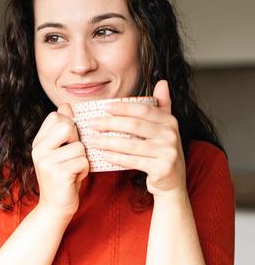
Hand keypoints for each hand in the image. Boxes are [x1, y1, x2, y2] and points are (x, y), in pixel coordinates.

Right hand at [31, 103, 89, 217]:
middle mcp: (38, 149)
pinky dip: (84, 170)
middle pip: (67, 126)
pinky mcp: (58, 173)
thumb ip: (63, 129)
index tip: (68, 142)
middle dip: (77, 140)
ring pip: (79, 146)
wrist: (55, 207)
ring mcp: (46, 161)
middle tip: (71, 156)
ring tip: (73, 170)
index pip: (57, 116)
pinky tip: (75, 177)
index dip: (69, 126)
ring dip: (83, 159)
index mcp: (38, 141)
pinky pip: (83, 161)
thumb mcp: (61, 151)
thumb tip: (67, 105)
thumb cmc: (63, 177)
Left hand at [86, 80, 186, 199]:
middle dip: (109, 123)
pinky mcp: (162, 168)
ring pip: (130, 144)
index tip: (104, 107)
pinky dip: (116, 157)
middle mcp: (171, 135)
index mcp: (170, 121)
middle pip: (134, 126)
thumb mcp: (165, 129)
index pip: (143, 110)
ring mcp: (168, 152)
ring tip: (92, 140)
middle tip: (91, 123)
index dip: (123, 107)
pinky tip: (103, 155)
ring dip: (107, 142)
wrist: (172, 183)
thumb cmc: (162, 152)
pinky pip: (132, 161)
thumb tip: (162, 82)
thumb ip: (163, 106)